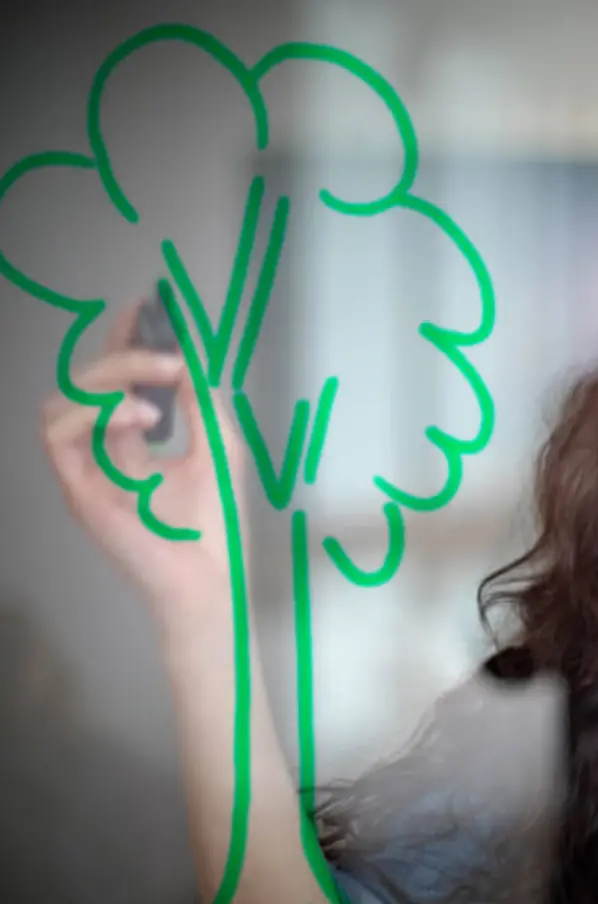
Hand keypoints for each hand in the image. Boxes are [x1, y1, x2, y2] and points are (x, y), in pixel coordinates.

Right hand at [40, 298, 247, 624]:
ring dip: (107, 380)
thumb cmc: (216, 521)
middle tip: (166, 352)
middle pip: (84, 383)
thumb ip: (197, 399)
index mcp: (131, 442)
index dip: (123, 339)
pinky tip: (141, 417)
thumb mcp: (217, 444)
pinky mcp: (77, 489)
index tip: (144, 307)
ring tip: (157, 389)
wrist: (210, 578)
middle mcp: (101, 452)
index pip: (114, 379)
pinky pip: (57, 434)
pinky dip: (95, 413)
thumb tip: (184, 352)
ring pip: (60, 400)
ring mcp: (85, 470)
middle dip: (121, 353)